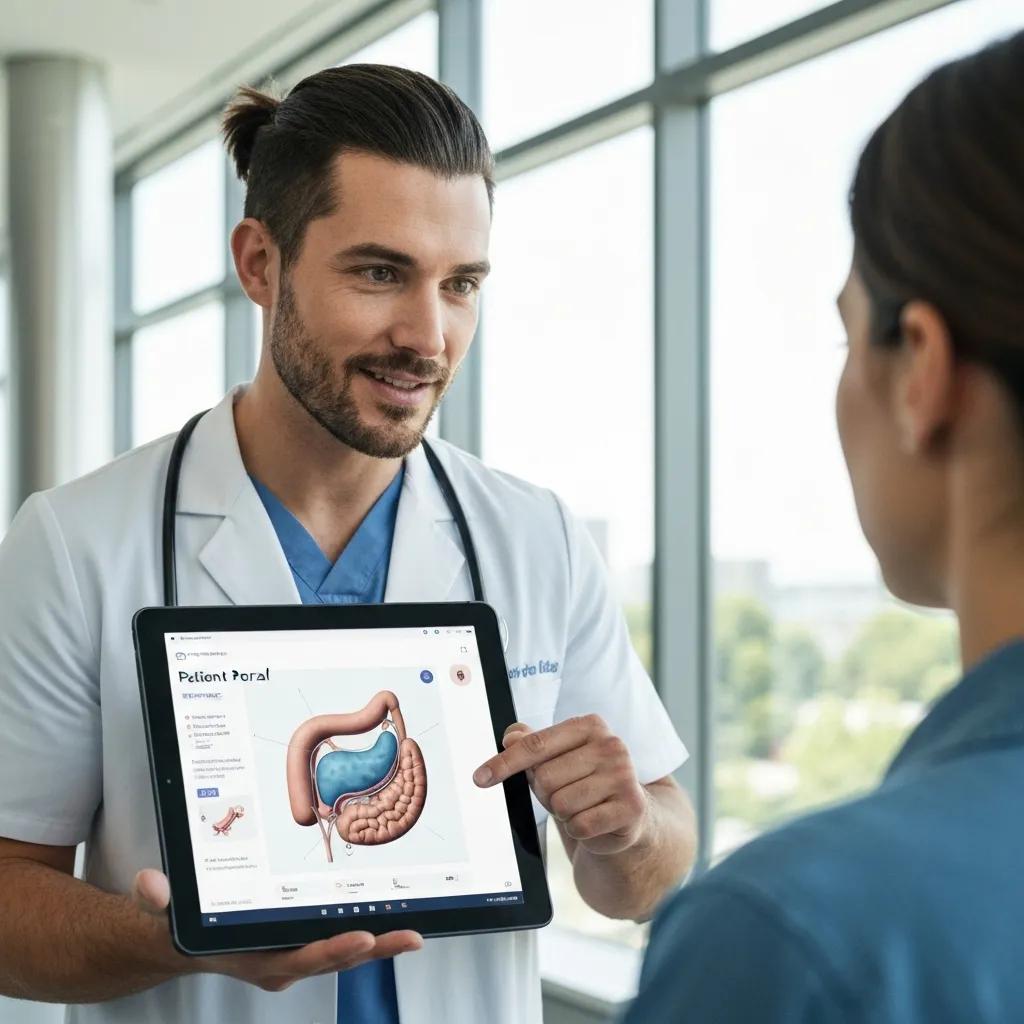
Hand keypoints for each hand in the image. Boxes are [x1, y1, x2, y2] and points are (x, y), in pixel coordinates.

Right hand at [132, 868, 421, 990]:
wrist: (177, 941)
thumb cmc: (177, 925)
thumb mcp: (161, 912)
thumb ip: (156, 899)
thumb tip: (150, 884)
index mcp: (253, 958)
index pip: (298, 957)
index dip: (331, 950)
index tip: (361, 938)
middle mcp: (280, 961)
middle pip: (334, 957)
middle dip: (374, 947)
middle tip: (410, 935)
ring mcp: (294, 953)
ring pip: (344, 950)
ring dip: (380, 942)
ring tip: (416, 931)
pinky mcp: (303, 941)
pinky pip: (340, 936)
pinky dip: (368, 930)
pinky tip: (395, 915)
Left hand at [473, 715, 648, 855]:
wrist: (629, 814)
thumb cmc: (586, 781)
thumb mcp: (557, 758)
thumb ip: (532, 743)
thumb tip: (510, 736)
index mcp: (590, 725)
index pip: (535, 744)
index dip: (504, 763)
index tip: (479, 778)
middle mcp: (611, 745)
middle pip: (545, 777)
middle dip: (546, 793)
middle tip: (564, 793)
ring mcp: (624, 775)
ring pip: (561, 803)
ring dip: (563, 812)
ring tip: (581, 806)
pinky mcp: (630, 807)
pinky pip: (580, 825)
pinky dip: (578, 829)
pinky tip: (593, 820)